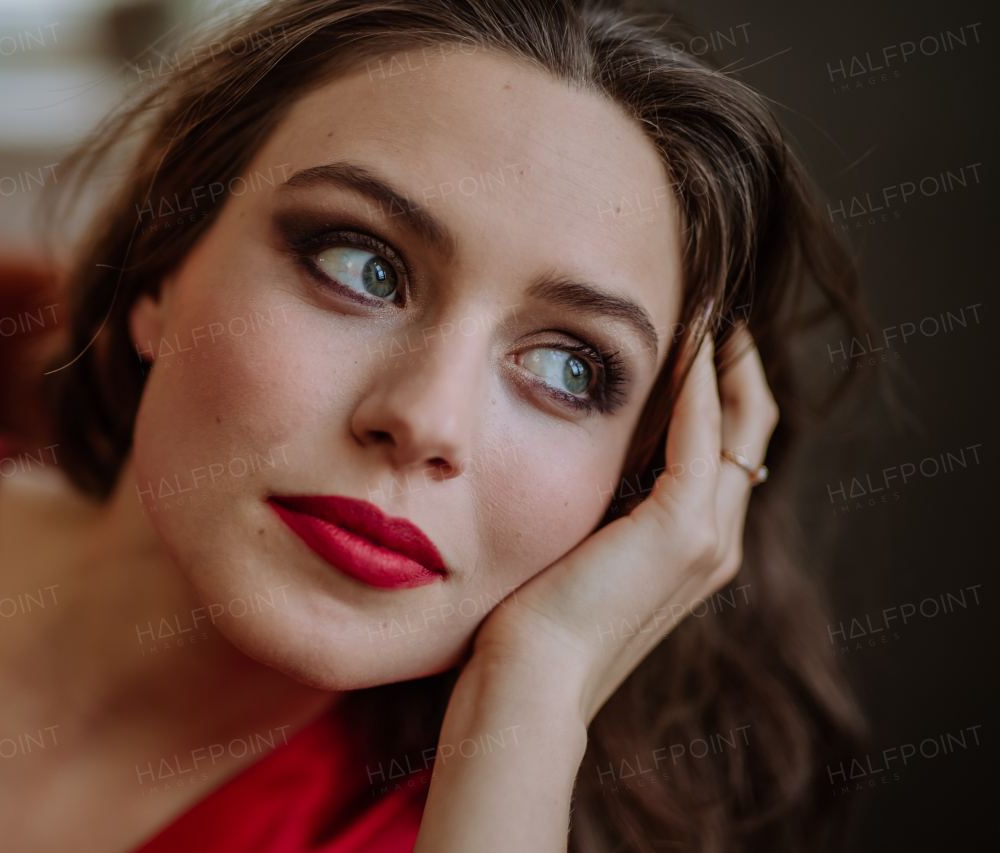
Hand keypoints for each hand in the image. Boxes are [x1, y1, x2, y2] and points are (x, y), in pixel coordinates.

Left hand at [470, 325, 778, 726]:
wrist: (527, 678)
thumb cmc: (532, 621)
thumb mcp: (574, 550)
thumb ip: (596, 508)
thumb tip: (575, 455)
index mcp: (691, 550)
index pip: (726, 452)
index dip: (721, 393)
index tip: (697, 339)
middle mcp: (715, 543)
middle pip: (749, 431)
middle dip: (736, 367)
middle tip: (715, 310)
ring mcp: (706, 538)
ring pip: (740, 425)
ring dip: (724, 362)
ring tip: (704, 310)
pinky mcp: (681, 530)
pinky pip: (703, 433)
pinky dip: (699, 382)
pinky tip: (681, 342)